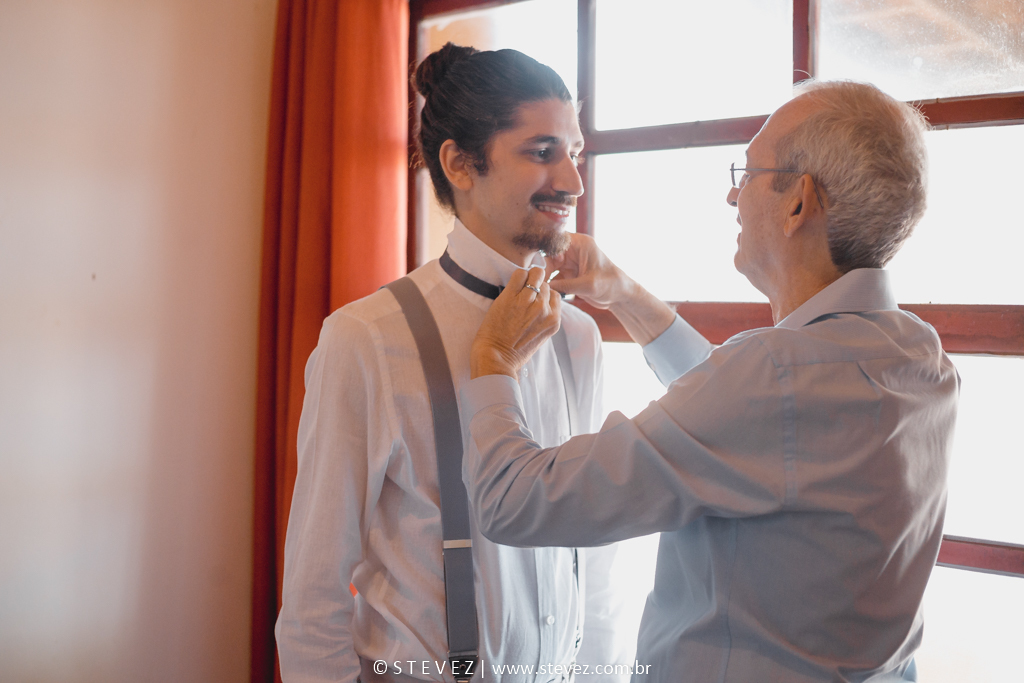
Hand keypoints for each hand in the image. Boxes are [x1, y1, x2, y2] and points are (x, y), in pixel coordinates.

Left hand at [471, 266, 560, 378]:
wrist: (496, 358)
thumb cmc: (514, 352)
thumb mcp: (539, 337)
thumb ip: (544, 319)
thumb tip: (541, 302)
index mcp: (554, 320)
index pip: (554, 295)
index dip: (543, 295)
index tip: (533, 299)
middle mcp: (544, 309)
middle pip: (545, 285)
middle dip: (535, 288)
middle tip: (522, 296)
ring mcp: (529, 301)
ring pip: (535, 275)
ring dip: (527, 279)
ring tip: (517, 290)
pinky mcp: (511, 296)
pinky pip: (520, 273)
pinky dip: (517, 276)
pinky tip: (512, 285)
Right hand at [548, 233, 676, 345]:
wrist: (620, 296)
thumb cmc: (610, 285)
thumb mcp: (588, 286)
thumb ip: (565, 285)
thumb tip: (544, 287)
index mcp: (580, 243)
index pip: (555, 239)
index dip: (544, 250)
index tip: (538, 265)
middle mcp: (574, 250)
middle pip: (549, 255)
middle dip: (544, 269)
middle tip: (538, 283)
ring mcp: (571, 262)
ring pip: (549, 267)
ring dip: (546, 278)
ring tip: (542, 290)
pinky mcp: (569, 274)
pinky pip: (554, 277)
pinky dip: (550, 285)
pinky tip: (548, 294)